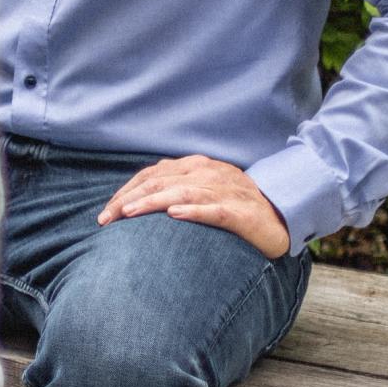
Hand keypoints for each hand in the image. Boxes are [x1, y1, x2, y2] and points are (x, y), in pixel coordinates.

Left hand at [98, 154, 291, 256]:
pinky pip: (216, 210)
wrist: (282, 215)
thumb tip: (135, 201)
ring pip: (183, 193)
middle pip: (160, 183)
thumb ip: (174, 189)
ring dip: (153, 203)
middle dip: (129, 200)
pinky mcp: (242, 213)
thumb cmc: (235, 205)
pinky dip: (194, 211)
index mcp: (196, 167)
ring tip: (129, 214)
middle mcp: (208, 174)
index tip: (105, 212)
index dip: (126, 192)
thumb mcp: (202, 191)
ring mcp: (226, 192)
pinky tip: (175, 215)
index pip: (152, 176)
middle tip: (106, 219)